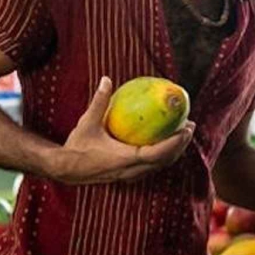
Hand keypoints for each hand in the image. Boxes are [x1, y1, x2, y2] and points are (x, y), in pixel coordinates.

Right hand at [51, 77, 195, 183]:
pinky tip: (165, 141)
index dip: (173, 143)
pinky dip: (163, 155)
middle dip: (180, 145)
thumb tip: (106, 79)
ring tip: (183, 133)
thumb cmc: (77, 146)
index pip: (156, 154)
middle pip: (165, 161)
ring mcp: (130, 175)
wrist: (65, 169)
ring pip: (160, 165)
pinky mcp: (129, 175)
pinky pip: (152, 166)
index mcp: (124, 159)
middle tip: (189, 126)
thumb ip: (99, 101)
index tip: (185, 129)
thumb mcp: (87, 122)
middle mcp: (131, 171)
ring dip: (174, 151)